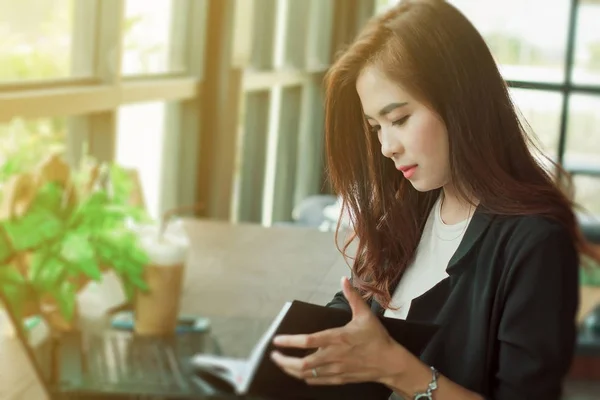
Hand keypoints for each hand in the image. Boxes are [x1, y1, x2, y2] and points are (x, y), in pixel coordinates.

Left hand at [270, 276, 412, 385]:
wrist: (390, 363)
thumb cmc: (377, 338)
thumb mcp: (366, 314)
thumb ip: (353, 297)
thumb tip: (344, 279)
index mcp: (337, 338)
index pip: (308, 341)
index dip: (290, 342)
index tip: (277, 341)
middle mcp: (333, 356)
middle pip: (302, 364)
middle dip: (284, 361)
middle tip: (274, 355)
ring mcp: (335, 370)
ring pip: (307, 375)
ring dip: (291, 370)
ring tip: (282, 363)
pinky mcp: (339, 379)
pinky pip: (316, 382)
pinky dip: (304, 378)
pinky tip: (300, 373)